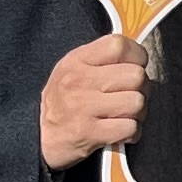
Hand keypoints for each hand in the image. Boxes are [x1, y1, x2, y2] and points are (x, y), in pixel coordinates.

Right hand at [38, 32, 148, 171]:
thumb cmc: (66, 99)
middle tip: (129, 96)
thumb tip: (139, 57)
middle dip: (141, 88)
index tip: (135, 67)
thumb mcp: (74, 69)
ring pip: (137, 102)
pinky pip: (130, 127)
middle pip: (136, 76)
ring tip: (124, 114)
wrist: (40, 136)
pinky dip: (131, 132)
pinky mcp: (89, 132)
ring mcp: (83, 107)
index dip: (137, 56)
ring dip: (138, 112)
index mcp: (76, 60)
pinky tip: (120, 131)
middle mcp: (79, 81)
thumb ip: (103, 58)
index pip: (119, 45)